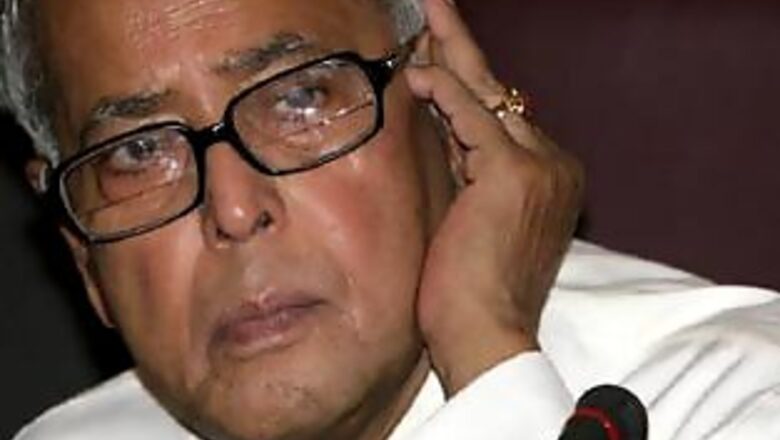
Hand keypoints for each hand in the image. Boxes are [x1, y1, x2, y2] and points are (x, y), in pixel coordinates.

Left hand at [406, 0, 583, 395]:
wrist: (486, 335)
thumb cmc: (470, 289)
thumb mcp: (471, 215)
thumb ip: (467, 167)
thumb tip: (441, 124)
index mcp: (547, 177)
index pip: (499, 115)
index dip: (464, 83)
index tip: (436, 55)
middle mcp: (553, 165)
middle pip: (499, 94)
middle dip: (462, 50)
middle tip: (436, 9)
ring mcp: (540, 167)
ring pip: (488, 96)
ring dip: (452, 55)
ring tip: (427, 16)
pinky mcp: (514, 175)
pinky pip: (474, 119)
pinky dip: (446, 94)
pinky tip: (420, 72)